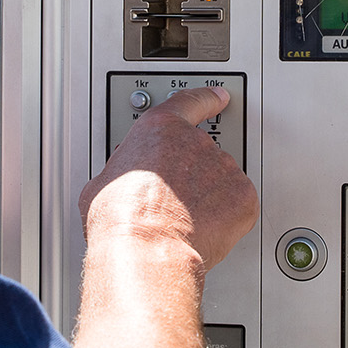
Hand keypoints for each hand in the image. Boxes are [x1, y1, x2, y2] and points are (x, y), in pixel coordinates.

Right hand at [79, 87, 258, 270]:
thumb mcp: (104, 183)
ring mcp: (223, 167)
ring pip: (222, 179)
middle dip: (193, 174)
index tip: (217, 96)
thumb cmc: (122, 221)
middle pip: (203, 151)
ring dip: (210, 195)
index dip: (206, 99)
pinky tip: (206, 228)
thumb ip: (123, 168)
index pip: (190, 101)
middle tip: (173, 201)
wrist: (147, 251)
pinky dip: (228, 216)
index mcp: (160, 129)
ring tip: (187, 221)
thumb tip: (120, 178)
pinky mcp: (243, 196)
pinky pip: (239, 203)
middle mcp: (196, 141)